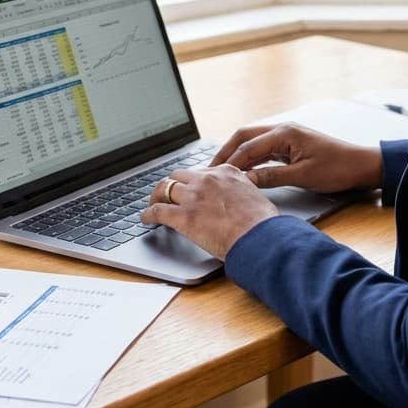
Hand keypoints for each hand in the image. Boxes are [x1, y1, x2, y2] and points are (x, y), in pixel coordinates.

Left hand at [140, 165, 278, 259]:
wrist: (259, 236)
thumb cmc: (262, 222)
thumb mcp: (255, 195)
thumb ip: (242, 192)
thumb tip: (240, 200)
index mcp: (225, 172)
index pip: (200, 171)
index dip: (191, 181)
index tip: (189, 187)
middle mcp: (207, 179)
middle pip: (179, 175)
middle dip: (171, 184)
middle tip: (168, 194)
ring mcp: (193, 197)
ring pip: (164, 188)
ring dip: (156, 196)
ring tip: (153, 203)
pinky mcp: (183, 216)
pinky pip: (157, 211)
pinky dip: (147, 214)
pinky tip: (145, 219)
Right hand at [210, 122, 382, 193]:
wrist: (361, 165)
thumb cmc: (338, 168)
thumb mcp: (303, 176)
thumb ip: (272, 177)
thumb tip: (246, 181)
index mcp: (284, 132)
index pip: (248, 146)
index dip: (230, 162)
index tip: (215, 176)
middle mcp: (283, 130)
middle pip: (244, 136)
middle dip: (225, 152)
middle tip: (209, 170)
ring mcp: (286, 136)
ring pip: (252, 142)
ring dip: (237, 155)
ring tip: (221, 172)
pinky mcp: (290, 146)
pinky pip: (263, 150)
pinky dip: (250, 159)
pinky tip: (243, 172)